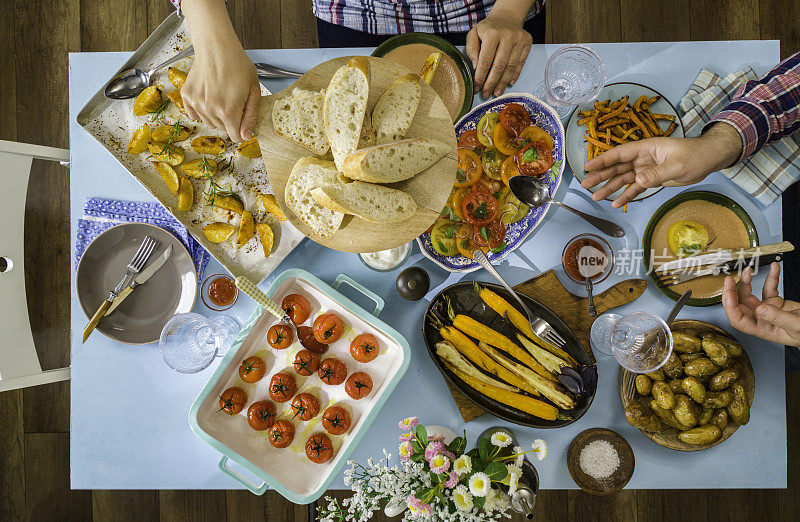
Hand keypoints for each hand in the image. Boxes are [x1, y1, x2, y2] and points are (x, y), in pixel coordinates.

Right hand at [180, 0, 259, 141]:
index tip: (242, 121)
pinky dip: (201, 110)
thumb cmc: (238, 65)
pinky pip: (194, 114)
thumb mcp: (254, 91)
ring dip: (216, 115)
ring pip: (209, 122)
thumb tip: (245, 137)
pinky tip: (209, 96)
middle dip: (230, 121)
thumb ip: (250, 116)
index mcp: (229, 112)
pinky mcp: (187, 96)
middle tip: (233, 100)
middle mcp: (210, 110)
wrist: (216, 47)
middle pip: (222, 129)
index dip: (241, 131)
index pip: (235, 137)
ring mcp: (197, 104)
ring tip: (221, 95)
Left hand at [466, 4, 532, 97]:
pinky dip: (514, 75)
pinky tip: (508, 84)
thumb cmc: (488, 29)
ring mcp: (519, 39)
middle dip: (492, 83)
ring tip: (496, 92)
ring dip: (503, 82)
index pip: (485, 60)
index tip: (477, 88)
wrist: (507, 17)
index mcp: (492, 33)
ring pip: (511, 67)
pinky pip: (521, 63)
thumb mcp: (474, 34)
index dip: (480, 77)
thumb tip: (476, 67)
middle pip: (499, 66)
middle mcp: (508, 36)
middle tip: (486, 94)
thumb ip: (471, 50)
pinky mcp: (527, 43)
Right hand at [581, 122, 742, 207]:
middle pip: (617, 167)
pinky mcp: (651, 179)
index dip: (603, 160)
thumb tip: (638, 180)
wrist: (709, 160)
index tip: (587, 166)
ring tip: (595, 197)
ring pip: (623, 178)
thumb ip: (657, 173)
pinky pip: (635, 188)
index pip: (620, 154)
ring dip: (610, 187)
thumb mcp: (678, 165)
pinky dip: (626, 195)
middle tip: (585, 184)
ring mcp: (646, 168)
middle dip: (601, 175)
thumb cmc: (696, 156)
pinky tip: (616, 203)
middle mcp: (643, 158)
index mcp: (647, 148)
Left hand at [722, 263, 799, 345]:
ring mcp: (766, 309)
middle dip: (732, 291)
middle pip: (738, 304)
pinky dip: (771, 278)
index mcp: (760, 328)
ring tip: (749, 270)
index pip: (737, 319)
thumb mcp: (794, 325)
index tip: (729, 292)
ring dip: (747, 281)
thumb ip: (777, 317)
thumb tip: (760, 309)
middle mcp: (759, 318)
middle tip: (729, 279)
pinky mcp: (774, 301)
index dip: (730, 306)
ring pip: (749, 294)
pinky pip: (768, 287)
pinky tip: (774, 268)